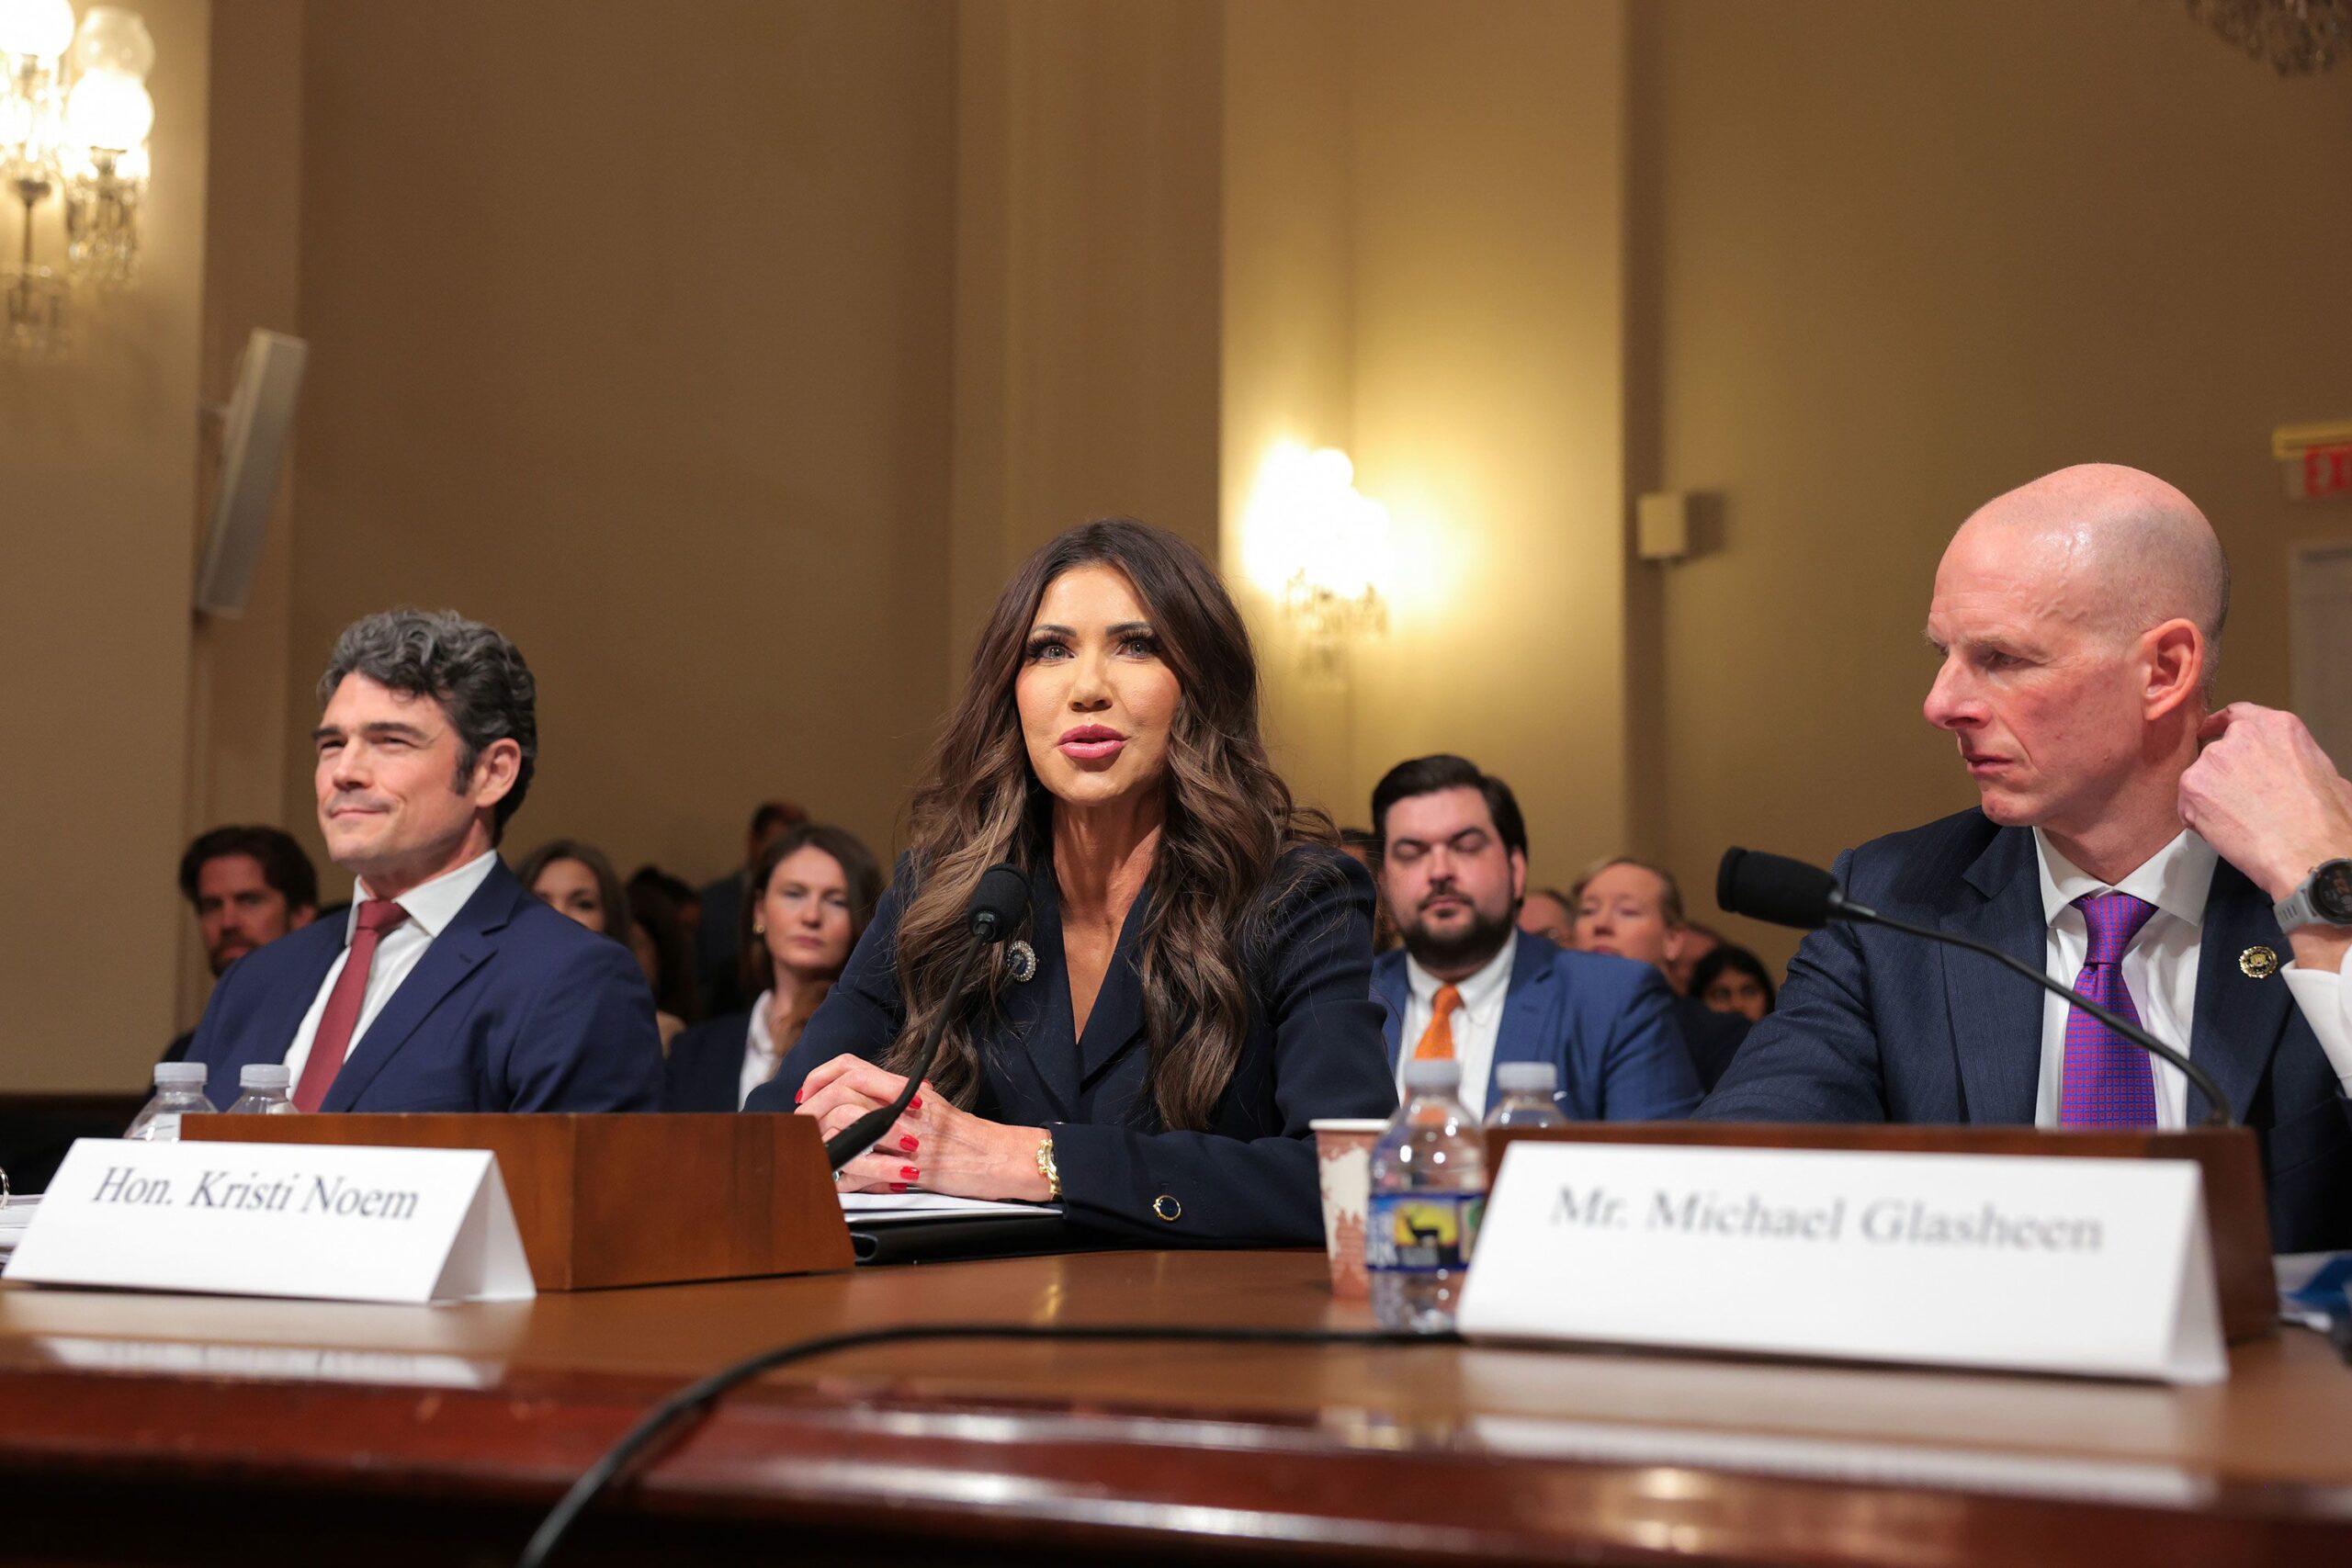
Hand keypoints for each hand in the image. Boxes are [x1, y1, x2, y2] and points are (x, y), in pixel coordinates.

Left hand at [793, 1054, 1051, 1199]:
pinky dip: (847, 1178)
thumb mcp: (930, 1109)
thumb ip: (893, 1105)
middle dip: (813, 1116)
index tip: (808, 1098)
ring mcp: (907, 1134)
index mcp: (904, 1089)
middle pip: (840, 1094)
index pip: (849, 1066)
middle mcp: (904, 1105)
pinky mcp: (913, 1165)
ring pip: (847, 1125)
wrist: (1001, 1158)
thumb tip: (853, 1111)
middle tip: (808, 1133)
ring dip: (829, 1145)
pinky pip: (863, 1168)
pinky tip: (845, 1183)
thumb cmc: (968, 1140)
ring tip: (827, 1158)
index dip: (820, 1079)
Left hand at [2178, 704, 2351, 898]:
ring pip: (2201, 779)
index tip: (2208, 730)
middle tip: (2240, 802)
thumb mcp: (2323, 771)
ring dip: (2212, 799)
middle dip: (2224, 776)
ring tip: (2240, 822)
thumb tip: (2291, 771)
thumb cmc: (2325, 819)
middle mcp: (2239, 736)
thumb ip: (2294, 759)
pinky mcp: (2193, 786)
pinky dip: (2199, 820)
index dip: (2219, 725)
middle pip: (2217, 752)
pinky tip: (2227, 832)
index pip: (2237, 715)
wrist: (2308, 850)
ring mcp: (2213, 760)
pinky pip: (2187, 805)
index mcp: (2276, 726)